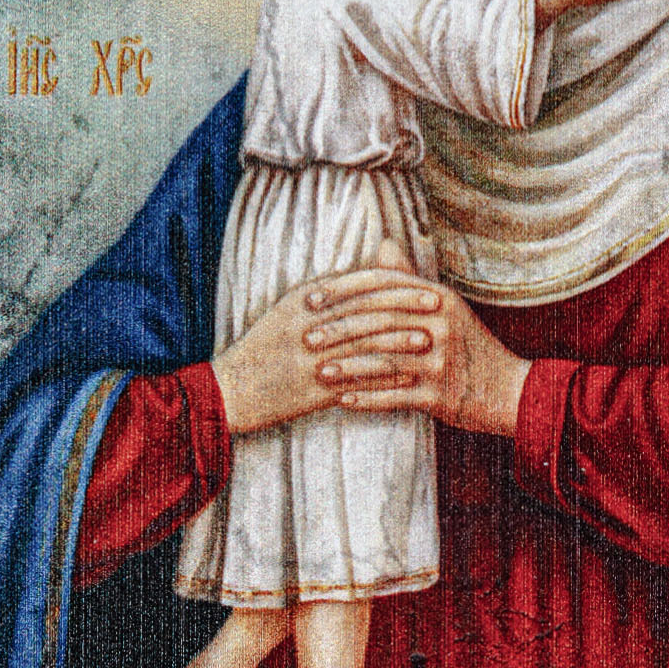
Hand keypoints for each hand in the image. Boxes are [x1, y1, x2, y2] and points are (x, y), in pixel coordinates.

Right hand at [210, 260, 440, 434]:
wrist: (228, 390)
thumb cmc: (263, 348)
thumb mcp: (288, 311)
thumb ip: (326, 295)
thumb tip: (365, 277)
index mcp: (305, 299)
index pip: (359, 284)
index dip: (395, 283)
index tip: (425, 284)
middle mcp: (309, 323)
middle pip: (367, 310)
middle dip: (406, 306)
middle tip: (439, 305)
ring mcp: (311, 357)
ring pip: (365, 344)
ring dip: (401, 340)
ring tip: (430, 339)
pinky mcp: (311, 389)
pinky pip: (356, 380)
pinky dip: (385, 377)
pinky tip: (408, 377)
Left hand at [310, 240, 529, 436]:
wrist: (510, 390)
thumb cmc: (469, 345)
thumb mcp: (446, 306)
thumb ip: (410, 279)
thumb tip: (383, 244)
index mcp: (438, 297)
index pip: (382, 284)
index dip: (343, 290)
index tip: (311, 299)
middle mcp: (440, 324)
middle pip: (378, 321)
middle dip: (338, 329)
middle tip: (306, 338)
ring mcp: (441, 361)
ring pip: (383, 360)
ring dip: (347, 367)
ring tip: (318, 373)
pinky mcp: (440, 395)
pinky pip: (395, 396)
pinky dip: (366, 399)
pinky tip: (342, 400)